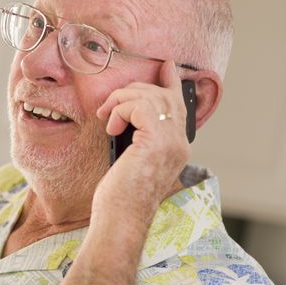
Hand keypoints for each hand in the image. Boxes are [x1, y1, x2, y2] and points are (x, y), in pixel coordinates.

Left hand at [94, 61, 190, 223]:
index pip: (179, 106)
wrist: (119, 219)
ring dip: (121, 100)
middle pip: (165, 96)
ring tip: (106, 117)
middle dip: (134, 91)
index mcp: (176, 148)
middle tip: (108, 105)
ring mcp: (171, 141)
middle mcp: (179, 143)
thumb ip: (137, 137)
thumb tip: (124, 115)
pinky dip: (120, 110)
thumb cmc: (119, 197)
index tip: (165, 65)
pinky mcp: (156, 140)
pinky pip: (139, 105)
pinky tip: (111, 125)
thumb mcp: (130, 160)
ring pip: (151, 96)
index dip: (171, 82)